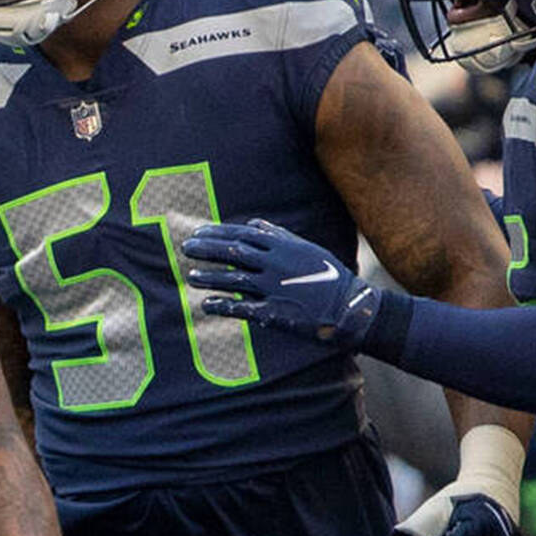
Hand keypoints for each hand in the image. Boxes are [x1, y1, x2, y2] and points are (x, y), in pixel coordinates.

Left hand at [182, 219, 382, 348]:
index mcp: (283, 247)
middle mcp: (276, 265)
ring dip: (210, 277)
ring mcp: (274, 288)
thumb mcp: (307, 249)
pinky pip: (241, 308)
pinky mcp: (274, 312)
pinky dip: (222, 305)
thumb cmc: (328, 276)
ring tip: (192, 277)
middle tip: (185, 248)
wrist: (350, 308)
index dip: (217, 233)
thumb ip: (278, 236)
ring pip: (233, 279)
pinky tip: (206, 304)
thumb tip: (254, 223)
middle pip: (233, 252)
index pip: (242, 235)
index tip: (197, 232)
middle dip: (207, 249)